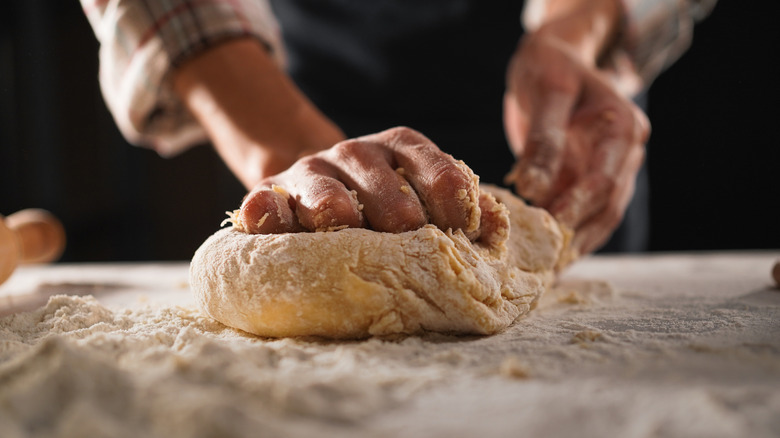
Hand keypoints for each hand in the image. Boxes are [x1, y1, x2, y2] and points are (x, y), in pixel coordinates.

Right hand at [236, 127, 484, 237]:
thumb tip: (494, 225)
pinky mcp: (270, 192)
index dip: (450, 198)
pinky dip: (267, 212)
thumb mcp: (423, 193)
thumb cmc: (381, 204)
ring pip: (326, 196)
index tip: (463, 231)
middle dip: (399, 220)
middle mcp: (357, 153)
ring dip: (340, 218)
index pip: (433, 166)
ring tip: (348, 236)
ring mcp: (311, 171)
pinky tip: (271, 219)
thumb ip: (460, 206)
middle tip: (408, 252)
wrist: (316, 191)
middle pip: (383, 188)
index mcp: (401, 148)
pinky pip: (266, 201)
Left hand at [504, 16, 649, 255]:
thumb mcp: (547, 92)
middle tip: (545, 264)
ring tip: (545, 272)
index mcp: (623, 127)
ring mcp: (613, 170)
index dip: (580, 205)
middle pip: (608, 206)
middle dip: (577, 236)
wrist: (556, 61)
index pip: (605, 177)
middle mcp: (626, 153)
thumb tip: (533, 188)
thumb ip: (543, 139)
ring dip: (575, 244)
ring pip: (600, 217)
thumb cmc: (551, 69)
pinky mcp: (592, 180)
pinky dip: (568, 236)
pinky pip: (585, 214)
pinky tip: (547, 258)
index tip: (552, 227)